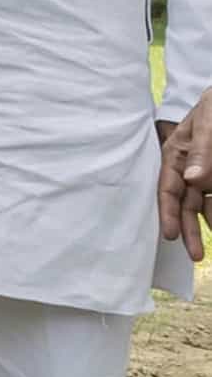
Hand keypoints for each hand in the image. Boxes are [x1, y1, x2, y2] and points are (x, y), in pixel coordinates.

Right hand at [159, 95, 211, 259]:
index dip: (168, 213)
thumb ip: (202, 149)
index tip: (170, 235)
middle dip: (190, 230)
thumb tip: (193, 179)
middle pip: (187, 204)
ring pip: (206, 205)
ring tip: (209, 245)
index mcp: (177, 155)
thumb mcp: (209, 120)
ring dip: (209, 223)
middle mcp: (190, 168)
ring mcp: (207, 174)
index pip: (169, 189)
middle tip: (196, 255)